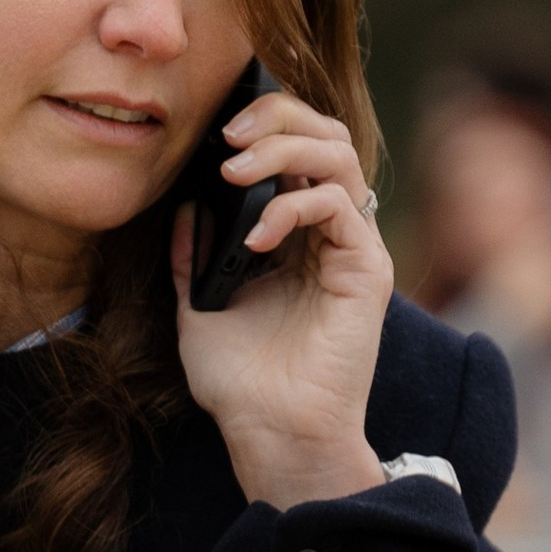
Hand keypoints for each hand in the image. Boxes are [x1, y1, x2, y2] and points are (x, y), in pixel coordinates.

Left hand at [172, 89, 390, 508]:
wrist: (272, 434)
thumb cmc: (240, 385)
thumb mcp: (198, 309)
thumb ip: (192, 257)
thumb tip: (183, 206)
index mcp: (294, 235)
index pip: (294, 148)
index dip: (262, 123)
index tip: (213, 133)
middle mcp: (329, 232)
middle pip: (326, 134)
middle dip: (276, 117)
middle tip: (227, 135)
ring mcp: (352, 247)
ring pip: (338, 156)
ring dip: (283, 149)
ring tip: (235, 172)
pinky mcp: (366, 269)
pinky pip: (341, 206)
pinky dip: (293, 206)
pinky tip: (255, 240)